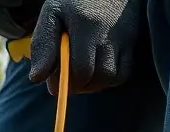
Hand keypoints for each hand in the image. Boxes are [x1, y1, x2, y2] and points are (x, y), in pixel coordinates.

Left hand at [28, 0, 142, 93]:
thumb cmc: (73, 1)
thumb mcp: (52, 14)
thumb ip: (43, 45)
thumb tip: (36, 78)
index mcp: (87, 25)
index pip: (82, 69)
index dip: (66, 82)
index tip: (54, 81)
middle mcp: (110, 33)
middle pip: (98, 77)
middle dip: (80, 85)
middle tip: (67, 78)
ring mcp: (125, 38)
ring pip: (112, 78)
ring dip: (94, 84)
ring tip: (81, 74)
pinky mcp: (132, 42)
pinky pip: (123, 73)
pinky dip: (109, 79)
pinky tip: (95, 71)